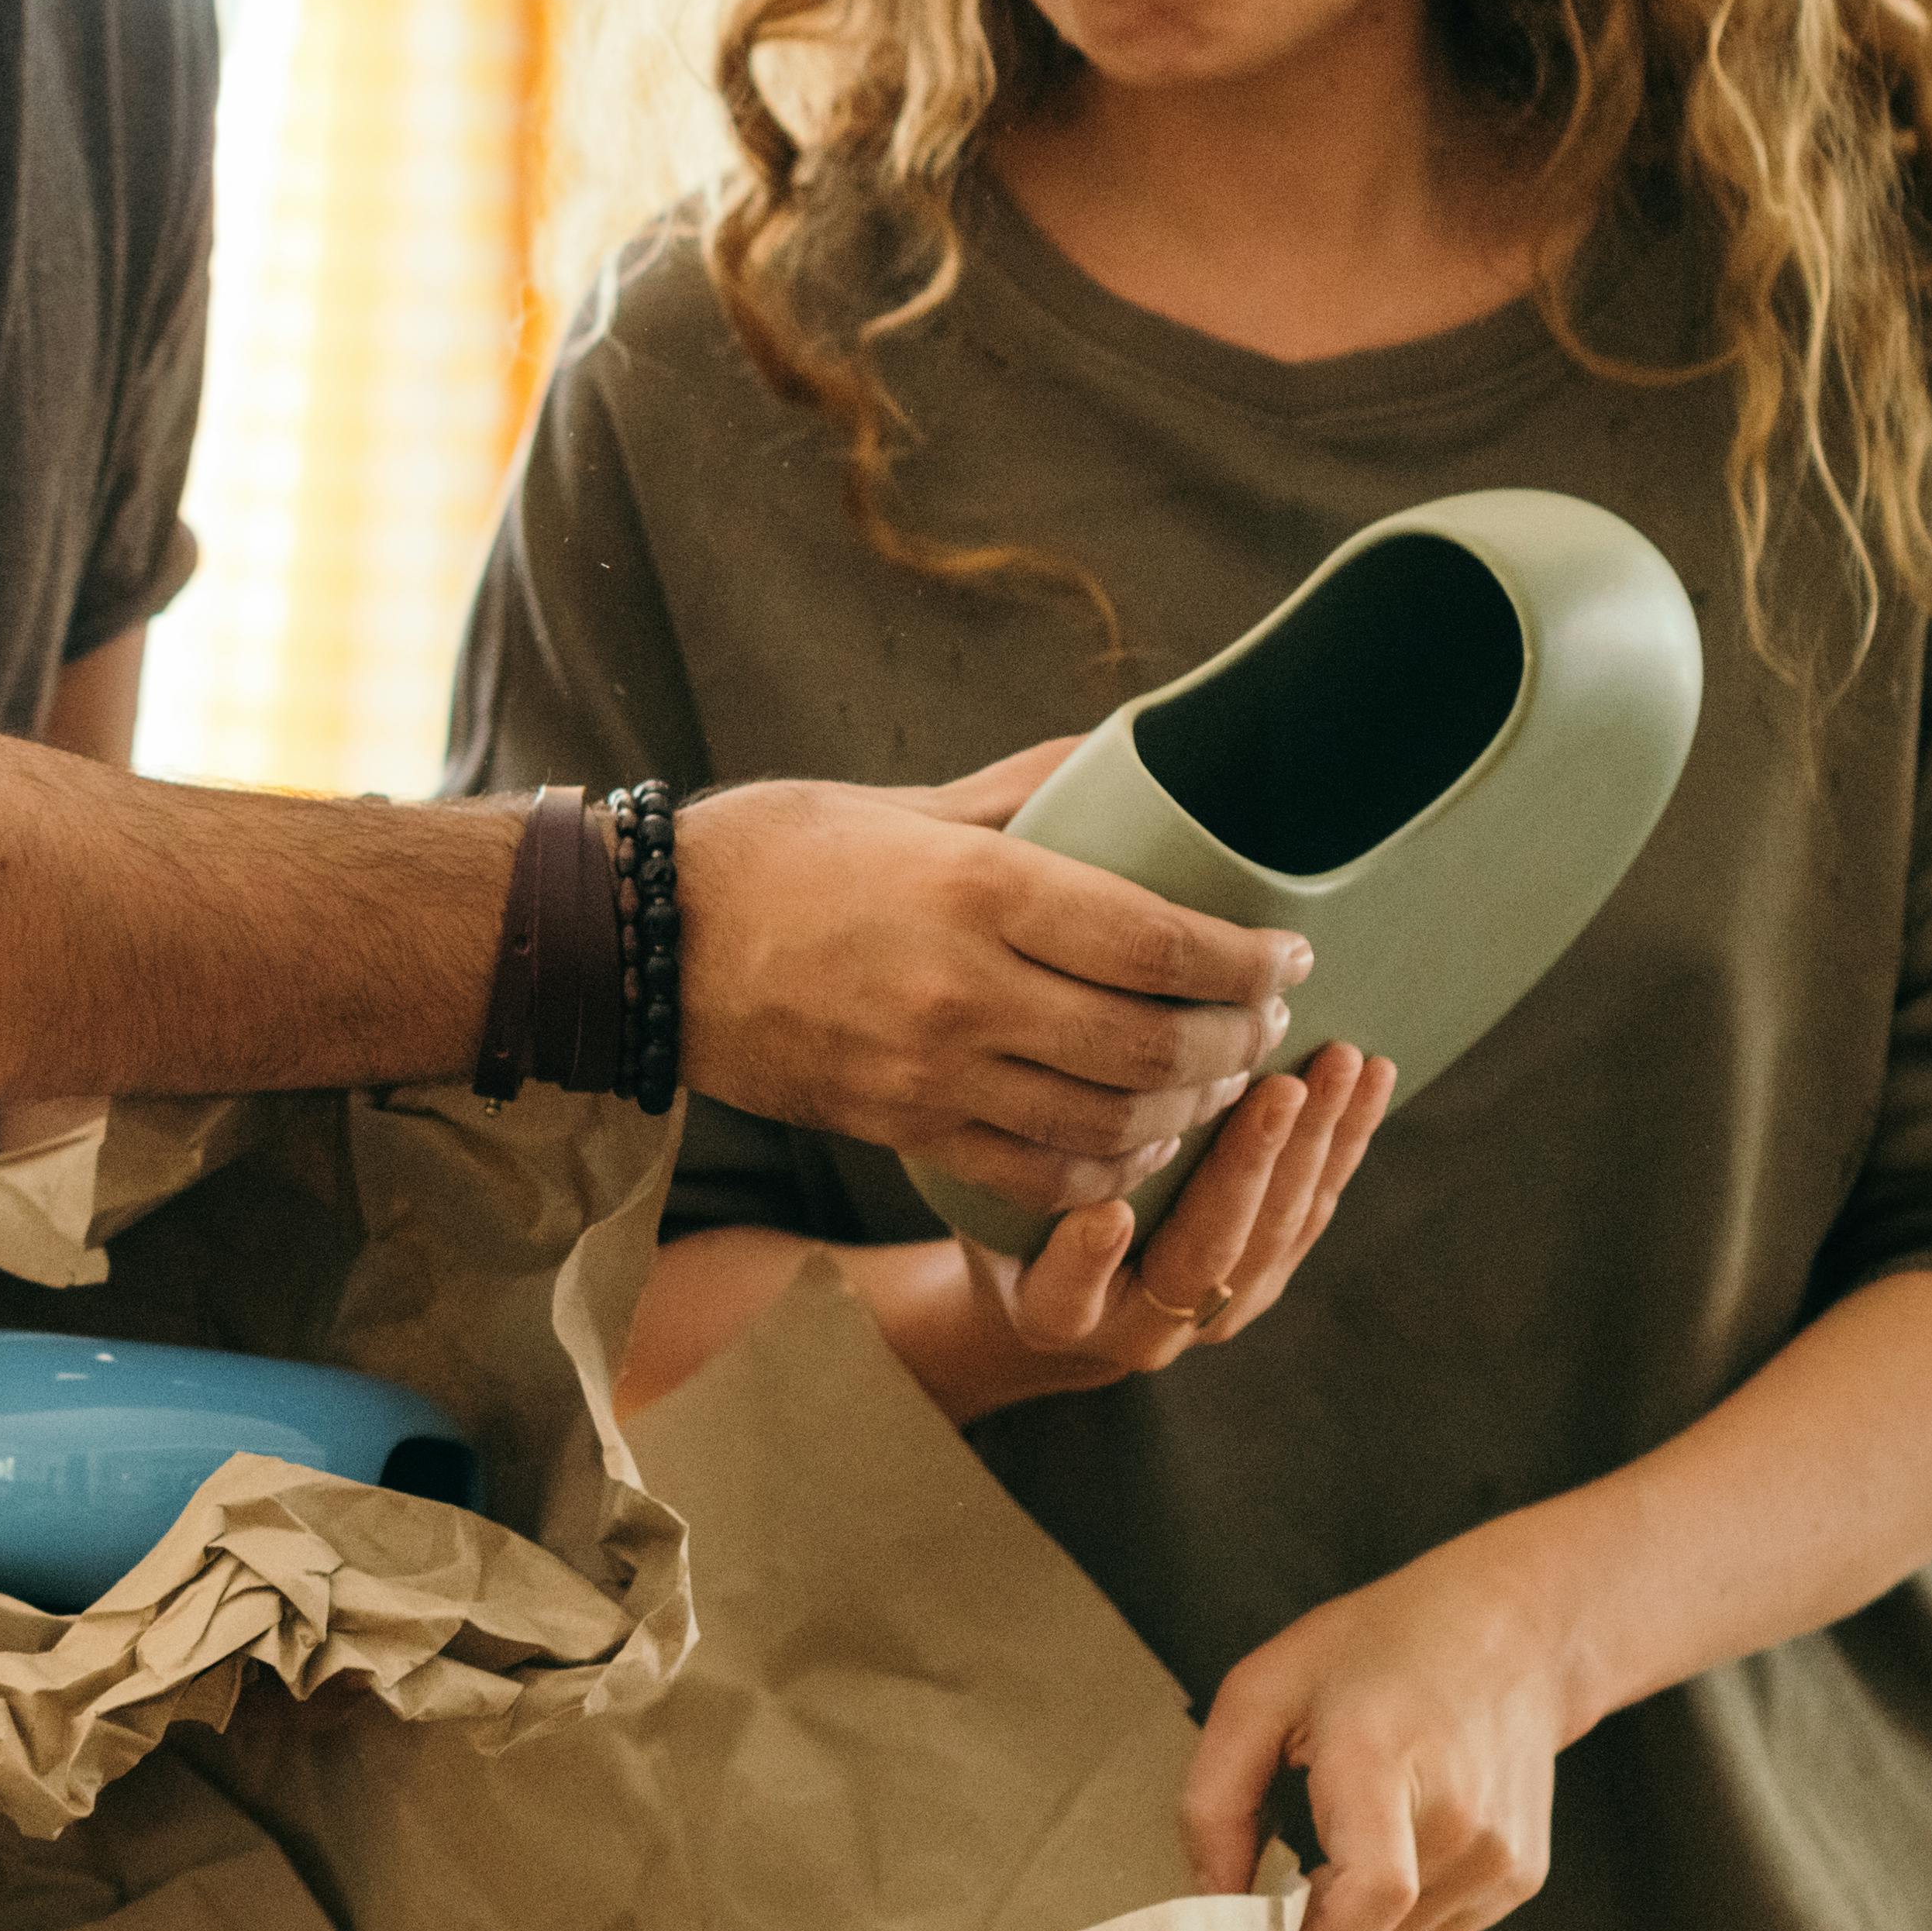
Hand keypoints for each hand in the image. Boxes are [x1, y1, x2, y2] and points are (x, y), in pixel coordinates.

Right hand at [674, 746, 1304, 1213]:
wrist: (641, 945)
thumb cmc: (773, 854)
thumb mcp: (902, 803)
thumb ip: (1024, 793)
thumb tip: (1126, 754)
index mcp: (978, 892)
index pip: (1160, 942)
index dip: (1247, 960)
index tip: (1290, 955)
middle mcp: (965, 991)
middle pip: (1152, 1045)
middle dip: (1236, 1042)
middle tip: (1265, 1022)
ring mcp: (932, 1073)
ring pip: (1109, 1125)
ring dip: (1186, 1112)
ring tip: (1214, 1083)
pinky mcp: (900, 1127)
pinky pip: (1037, 1176)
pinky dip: (1110, 1173)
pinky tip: (1137, 1145)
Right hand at [863, 1045, 1400, 1413]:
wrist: (1057, 1303)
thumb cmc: (1006, 1218)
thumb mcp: (975, 1200)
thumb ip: (995, 1152)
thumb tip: (985, 1052)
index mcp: (1052, 1315)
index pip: (1068, 1295)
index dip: (1088, 1262)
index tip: (1104, 1212)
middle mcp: (1137, 1332)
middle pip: (1200, 1258)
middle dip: (1245, 1171)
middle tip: (1276, 1089)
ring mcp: (1209, 1315)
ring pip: (1274, 1237)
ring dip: (1315, 1149)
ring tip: (1340, 1065)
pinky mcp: (1259, 1284)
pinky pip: (1312, 1218)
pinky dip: (1344, 1148)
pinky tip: (1367, 1081)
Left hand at [1179, 1531, 1591, 1930]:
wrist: (1510, 1633)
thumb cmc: (1379, 1648)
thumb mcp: (1260, 1693)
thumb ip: (1216, 1801)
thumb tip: (1214, 1899)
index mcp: (1388, 1763)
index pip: (1370, 1895)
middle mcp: (1462, 1820)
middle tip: (1263, 1902)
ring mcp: (1502, 1856)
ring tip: (1323, 1855)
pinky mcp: (1520, 1878)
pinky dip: (1390, 1920)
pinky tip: (1379, 1852)